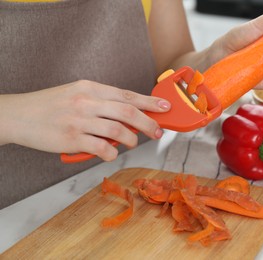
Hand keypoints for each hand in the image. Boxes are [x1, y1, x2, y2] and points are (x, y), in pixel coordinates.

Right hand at [0, 80, 170, 160]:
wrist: (18, 115)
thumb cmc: (50, 105)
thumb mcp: (76, 94)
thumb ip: (101, 102)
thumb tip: (129, 116)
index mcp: (90, 88)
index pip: (127, 95)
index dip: (149, 102)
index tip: (165, 108)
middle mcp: (87, 102)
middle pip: (128, 112)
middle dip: (149, 123)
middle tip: (157, 132)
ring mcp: (79, 120)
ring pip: (118, 131)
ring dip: (131, 139)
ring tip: (132, 143)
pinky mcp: (71, 139)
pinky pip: (102, 148)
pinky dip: (111, 152)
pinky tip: (110, 152)